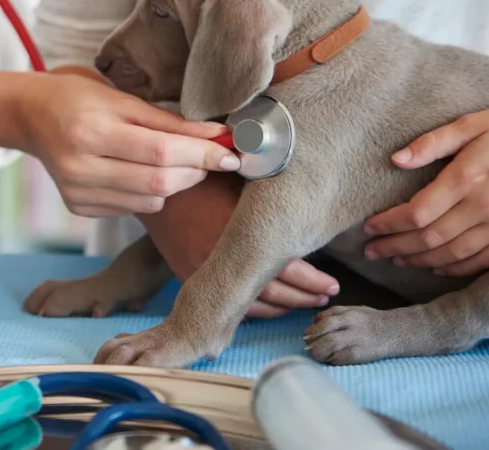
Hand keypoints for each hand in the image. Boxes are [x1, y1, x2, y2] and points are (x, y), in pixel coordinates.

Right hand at [15, 73, 241, 216]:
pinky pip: (132, 208)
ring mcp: (76, 192)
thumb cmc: (79, 98)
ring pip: (149, 200)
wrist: (32, 116)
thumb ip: (169, 121)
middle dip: (195, 171)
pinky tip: (139, 172)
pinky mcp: (78, 207)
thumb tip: (217, 136)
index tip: (230, 151)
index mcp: (90, 131)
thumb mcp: (122, 98)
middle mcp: (79, 167)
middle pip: (157, 182)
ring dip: (175, 184)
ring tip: (174, 161)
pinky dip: (149, 193)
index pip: (159, 152)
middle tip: (210, 156)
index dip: (201, 154)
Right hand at [139, 175, 339, 317]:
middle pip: (274, 293)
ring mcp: (202, 272)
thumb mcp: (241, 179)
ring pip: (251, 305)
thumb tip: (315, 199)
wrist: (156, 186)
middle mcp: (221, 258)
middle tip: (326, 296)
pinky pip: (226, 304)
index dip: (313, 281)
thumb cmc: (205, 177)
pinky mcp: (189, 276)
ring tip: (305, 302)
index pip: (287, 269)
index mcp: (239, 233)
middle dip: (305, 297)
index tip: (332, 283)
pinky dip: (253, 310)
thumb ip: (273, 198)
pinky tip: (271, 305)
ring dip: (283, 307)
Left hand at [364, 107, 488, 275]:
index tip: (368, 227)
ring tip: (396, 259)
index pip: (417, 212)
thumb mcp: (471, 124)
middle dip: (396, 246)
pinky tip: (436, 267)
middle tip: (371, 251)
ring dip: (420, 260)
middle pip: (430, 237)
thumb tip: (396, 159)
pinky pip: (482, 260)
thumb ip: (432, 143)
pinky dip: (455, 267)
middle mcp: (485, 207)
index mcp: (468, 179)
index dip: (389, 224)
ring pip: (453, 253)